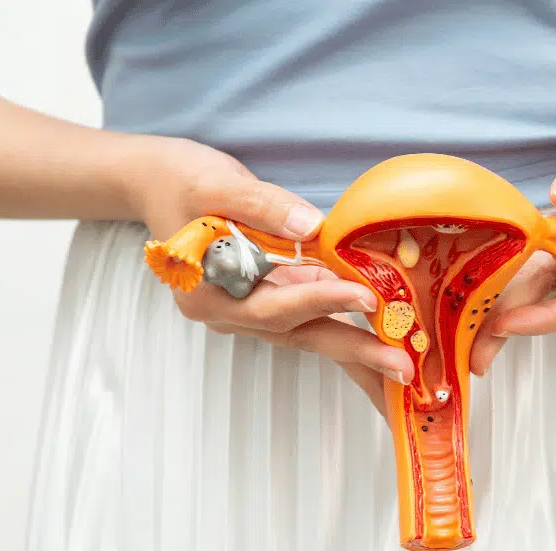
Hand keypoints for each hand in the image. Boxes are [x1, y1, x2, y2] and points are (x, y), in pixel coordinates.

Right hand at [131, 136, 413, 411]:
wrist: (154, 182)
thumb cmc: (179, 181)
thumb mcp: (215, 184)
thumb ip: (262, 205)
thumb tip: (313, 226)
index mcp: (209, 296)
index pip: (273, 306)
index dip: (320, 300)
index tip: (364, 296)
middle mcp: (228, 313)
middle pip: (297, 333)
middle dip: (352, 349)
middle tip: (400, 365)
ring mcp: (246, 309)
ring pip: (306, 330)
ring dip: (354, 343)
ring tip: (401, 360)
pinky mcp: (263, 295)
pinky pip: (306, 313)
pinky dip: (341, 318)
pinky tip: (380, 328)